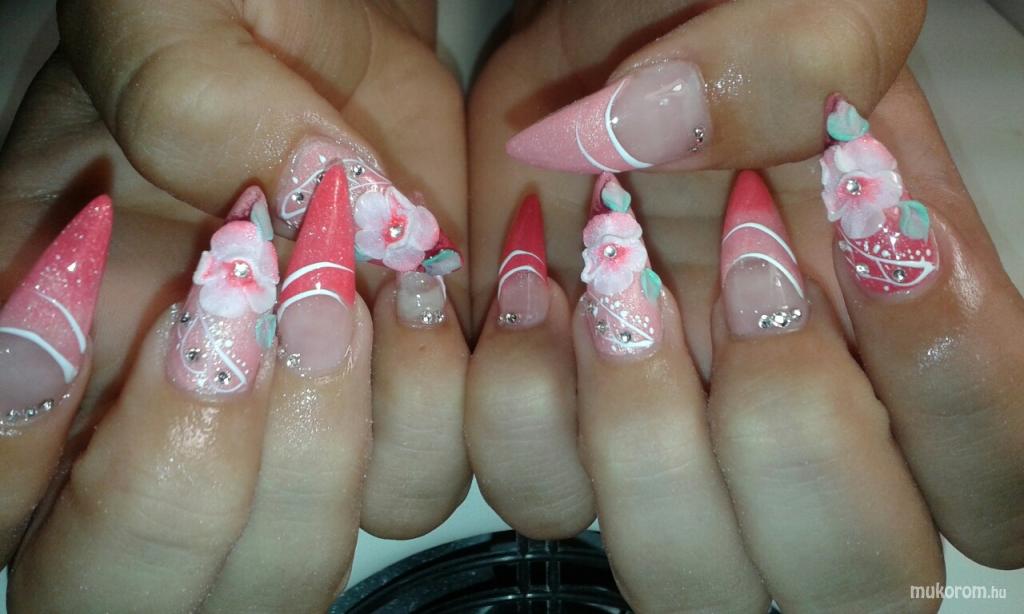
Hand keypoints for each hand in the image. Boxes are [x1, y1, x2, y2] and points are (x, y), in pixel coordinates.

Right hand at [0, 0, 471, 556]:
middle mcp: (151, 426)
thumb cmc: (219, 18)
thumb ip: (193, 104)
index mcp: (43, 351)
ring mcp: (285, 438)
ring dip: (361, 427)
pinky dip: (465, 399)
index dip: (65, 451)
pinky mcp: (402, 411)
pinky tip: (448, 280)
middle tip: (296, 300)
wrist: (327, 33)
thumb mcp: (168, 23)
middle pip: (157, 589)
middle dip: (234, 470)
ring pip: (306, 554)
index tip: (183, 293)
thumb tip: (321, 203)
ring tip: (394, 272)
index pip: (5, 506)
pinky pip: (434, 480)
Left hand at [466, 2, 1023, 610]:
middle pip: (850, 576)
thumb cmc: (723, 7)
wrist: (601, 30)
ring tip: (607, 272)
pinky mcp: (557, 414)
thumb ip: (791, 65)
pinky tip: (525, 275)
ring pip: (684, 573)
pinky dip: (516, 398)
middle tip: (734, 269)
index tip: (867, 234)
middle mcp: (799, 408)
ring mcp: (673, 431)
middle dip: (787, 434)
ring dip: (641, 434)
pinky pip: (536, 491)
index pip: (999, 479)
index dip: (949, 391)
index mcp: (907, 326)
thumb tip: (658, 143)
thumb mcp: (806, 1)